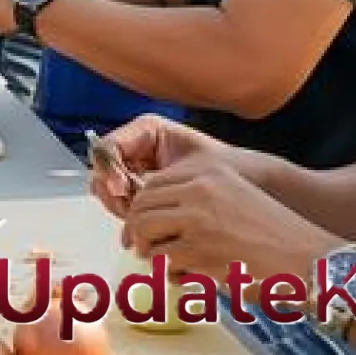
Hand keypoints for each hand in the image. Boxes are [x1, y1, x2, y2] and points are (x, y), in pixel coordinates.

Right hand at [88, 115, 230, 218]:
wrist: (253, 185)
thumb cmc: (229, 171)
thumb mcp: (190, 171)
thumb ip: (152, 178)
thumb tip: (117, 190)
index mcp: (147, 130)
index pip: (107, 147)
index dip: (108, 170)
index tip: (121, 191)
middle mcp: (137, 145)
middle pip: (102, 168)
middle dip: (112, 192)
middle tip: (129, 211)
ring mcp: (137, 167)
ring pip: (107, 188)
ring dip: (119, 206)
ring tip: (141, 220)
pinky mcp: (142, 188)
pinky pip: (121, 201)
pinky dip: (129, 215)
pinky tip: (147, 224)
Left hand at [122, 159, 335, 289]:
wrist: (311, 261)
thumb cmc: (276, 236)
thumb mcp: (236, 198)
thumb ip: (196, 199)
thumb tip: (151, 216)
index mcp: (210, 170)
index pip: (153, 182)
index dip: (141, 206)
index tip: (139, 224)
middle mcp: (200, 188)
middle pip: (141, 206)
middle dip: (136, 230)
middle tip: (141, 249)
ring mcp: (198, 218)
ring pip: (145, 233)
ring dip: (152, 252)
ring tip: (169, 264)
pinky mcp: (199, 250)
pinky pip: (162, 262)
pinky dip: (171, 274)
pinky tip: (191, 278)